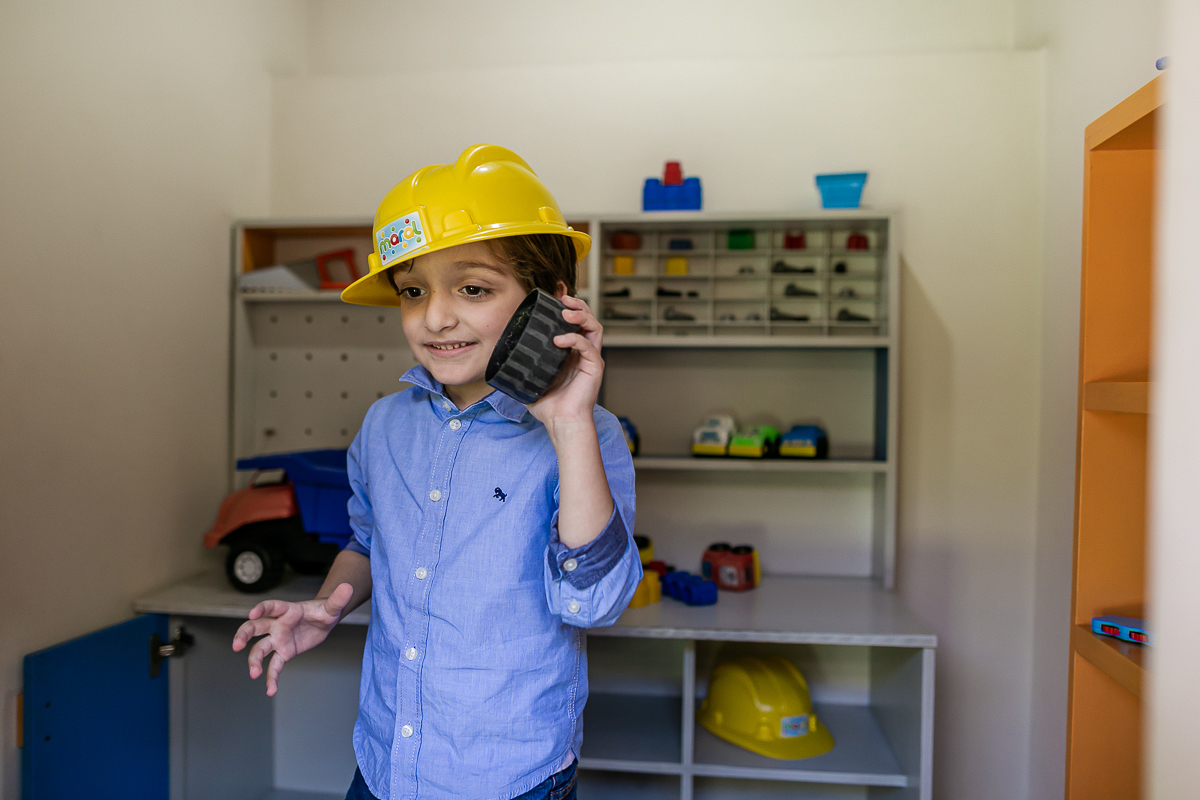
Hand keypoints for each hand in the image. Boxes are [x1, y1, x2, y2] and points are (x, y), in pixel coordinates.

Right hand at [231, 582, 352, 695]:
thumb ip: (338, 599)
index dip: (261, 608)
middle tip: (236, 645)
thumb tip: (348, 587)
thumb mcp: (332, 607)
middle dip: (244, 634)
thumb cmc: (324, 611)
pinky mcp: (283, 653)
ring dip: (254, 660)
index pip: (271, 606)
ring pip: (260, 649)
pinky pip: (274, 666)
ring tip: (253, 673)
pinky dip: (271, 678)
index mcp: (287, 610)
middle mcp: (277, 624)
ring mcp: (278, 639)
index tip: (252, 613)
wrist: (324, 622)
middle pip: (255, 627)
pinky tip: (270, 690)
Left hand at [527, 294, 603, 429]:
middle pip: (588, 319)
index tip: (555, 298)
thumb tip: (501, 354)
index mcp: (570, 352)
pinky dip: (574, 338)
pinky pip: (588, 345)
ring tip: (566, 312)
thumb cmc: (548, 404)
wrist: (560, 422)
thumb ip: (522, 365)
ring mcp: (590, 359)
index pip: (574, 323)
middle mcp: (583, 352)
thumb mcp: (530, 378)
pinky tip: (560, 340)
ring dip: (581, 315)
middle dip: (577, 305)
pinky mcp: (594, 367)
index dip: (567, 308)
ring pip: (594, 327)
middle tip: (563, 299)